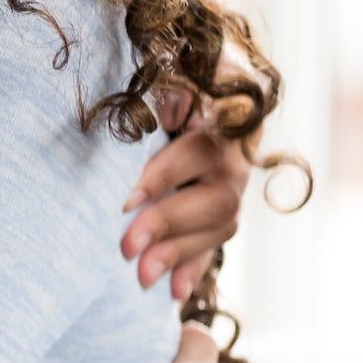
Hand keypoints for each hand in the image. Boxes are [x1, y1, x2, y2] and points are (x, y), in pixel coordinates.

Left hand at [120, 90, 250, 299]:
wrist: (212, 87)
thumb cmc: (181, 77)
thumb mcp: (179, 70)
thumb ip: (176, 89)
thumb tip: (171, 109)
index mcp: (224, 121)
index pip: (198, 153)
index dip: (164, 177)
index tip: (127, 201)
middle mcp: (237, 158)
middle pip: (216, 198)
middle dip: (169, 225)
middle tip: (126, 248)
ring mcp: (235, 187)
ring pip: (220, 226)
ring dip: (179, 254)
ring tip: (141, 277)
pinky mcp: (224, 211)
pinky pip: (216, 244)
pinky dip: (194, 267)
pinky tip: (174, 292)